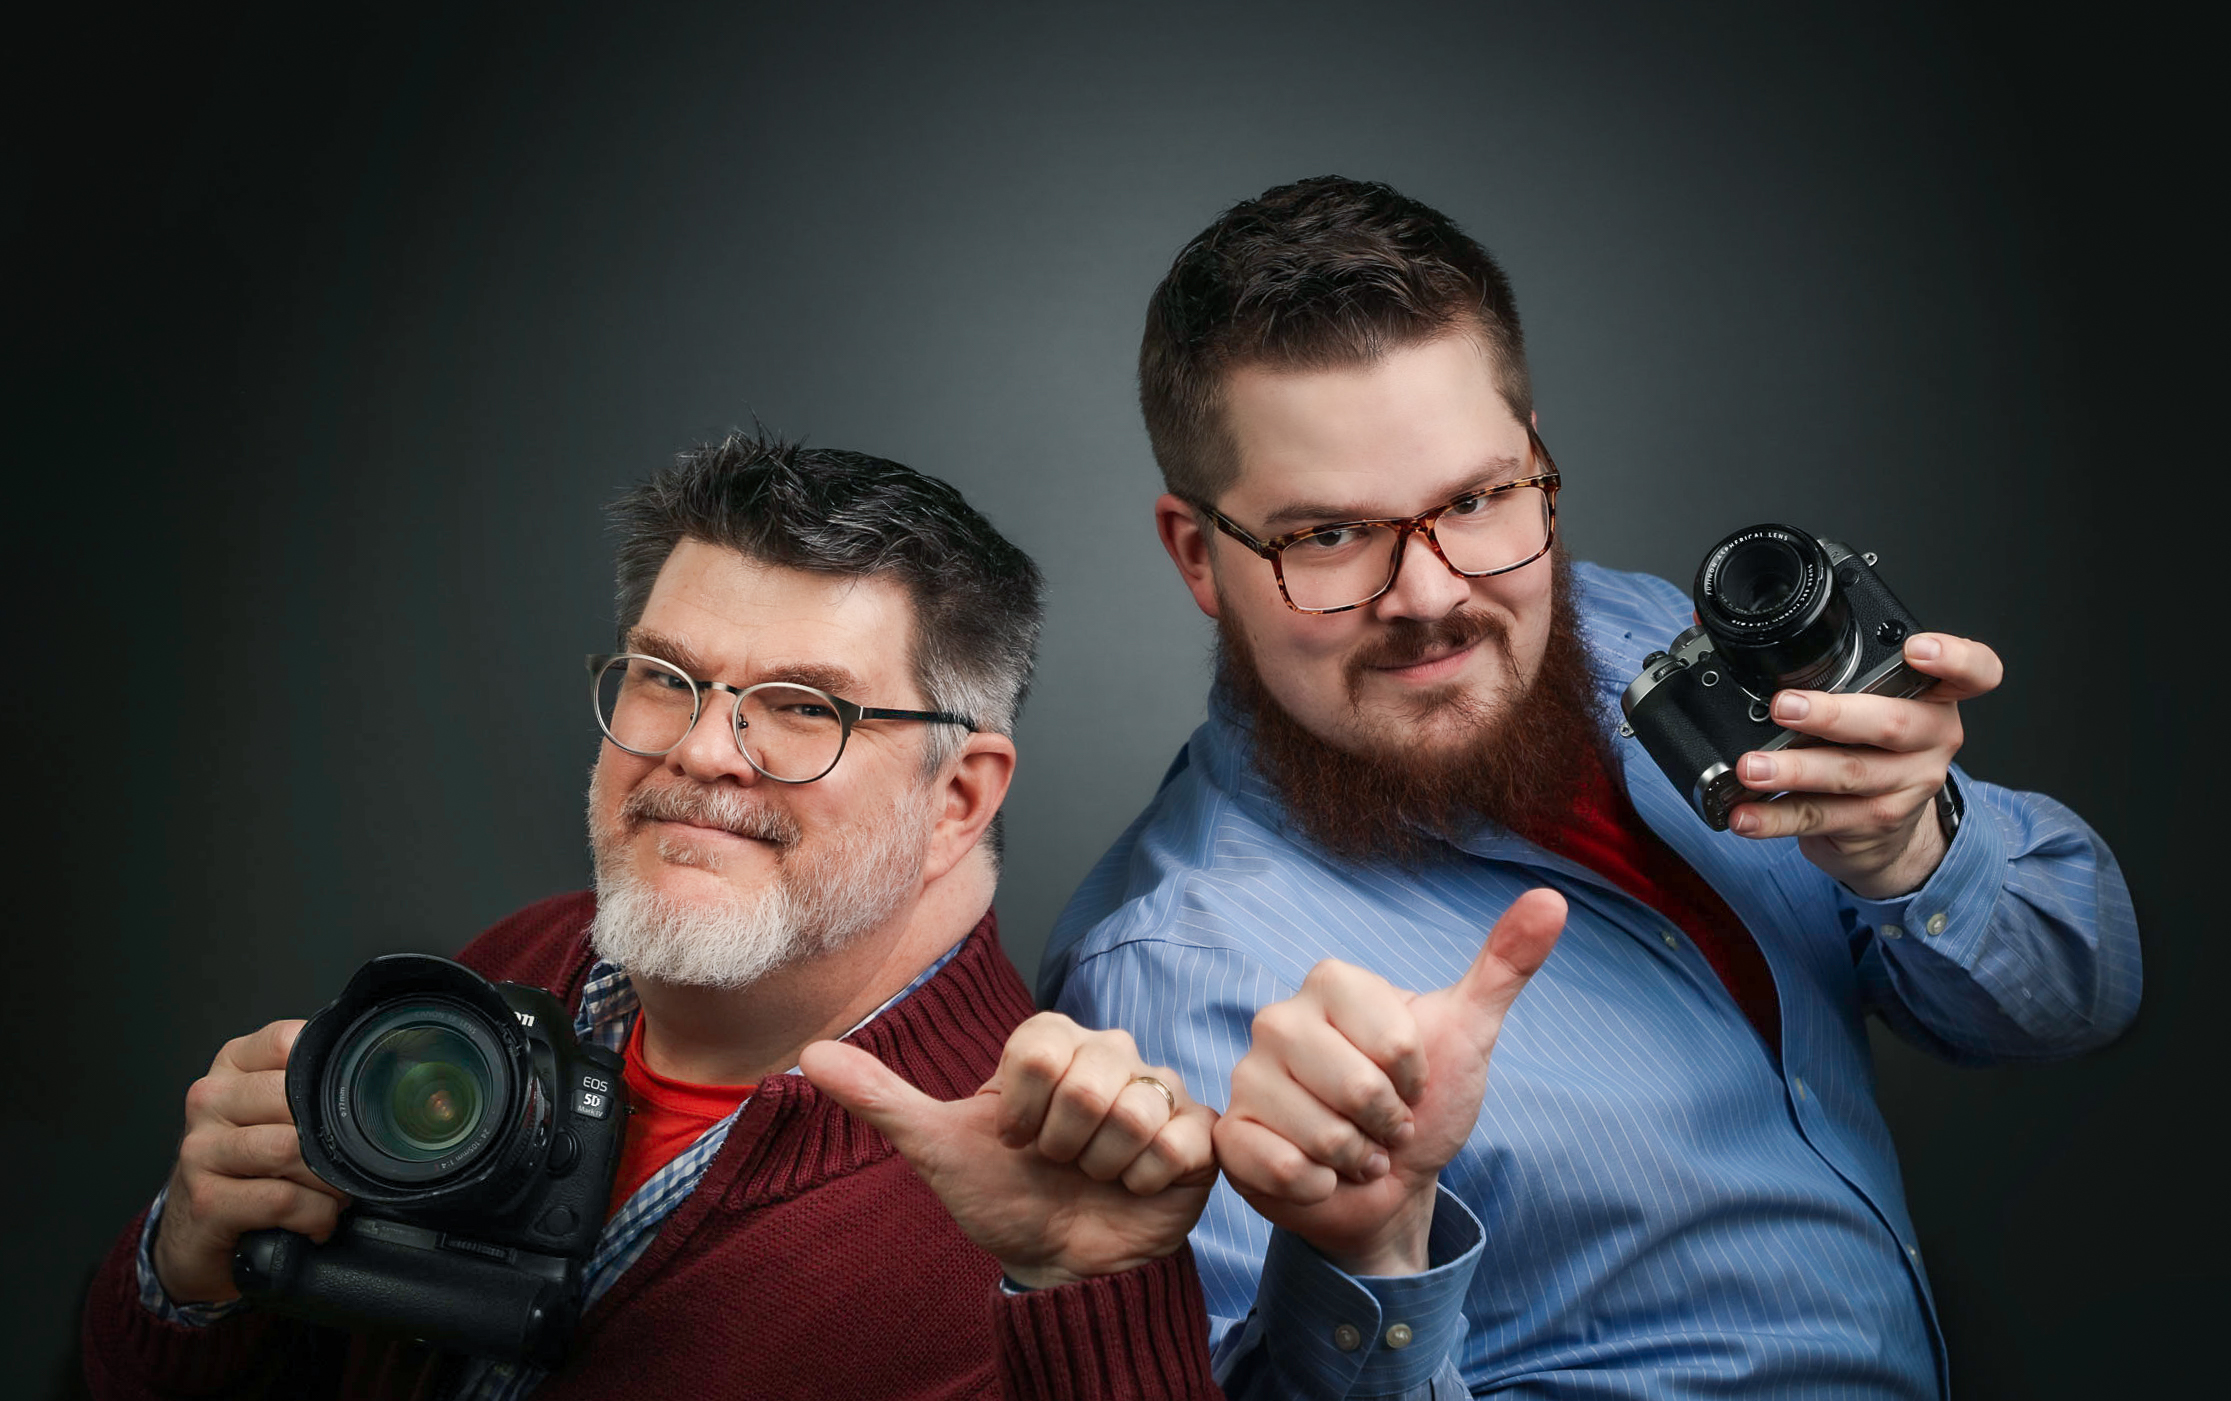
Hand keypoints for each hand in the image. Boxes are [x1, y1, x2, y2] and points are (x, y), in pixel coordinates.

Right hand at [152, 1020, 350, 1303]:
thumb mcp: (273, 1113)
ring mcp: (201, 1150)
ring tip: (335, 1194)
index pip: (286, 1042)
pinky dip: (315, 1214)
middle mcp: (210, 1100)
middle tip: (348, 1162)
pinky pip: (282, 1199)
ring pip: (289, 1149)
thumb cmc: (249, 1166)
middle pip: (293, 1099)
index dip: (330, 1071)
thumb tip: (377, 1077)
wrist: (194, 1230)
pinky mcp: (206, 1200)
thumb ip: (308, 1086)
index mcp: (232, 1067)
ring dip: (328, 1180)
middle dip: (333, 1137)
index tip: (354, 1099)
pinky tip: (316, 1221)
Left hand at [799, 1016, 1217, 1289]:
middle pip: (1087, 1080)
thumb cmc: (1004, 1198)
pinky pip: (1172, 1144)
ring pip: (1131, 1113)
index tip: (1014, 1137)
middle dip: (1059, 1142)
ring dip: (1099, 1167)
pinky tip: (1131, 1187)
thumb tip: (806, 1055)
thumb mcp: (937, 1149)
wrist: (1062, 1263)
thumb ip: (881, 1098)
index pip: (1038, 1048)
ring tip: (1092, 1176)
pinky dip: (1141, 1182)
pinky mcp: (1198, 1132)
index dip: (1019, 1109)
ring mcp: (1159, 1089)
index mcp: (1053, 1043)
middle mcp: (1111, 1053)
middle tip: (1056, 1162)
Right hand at [1212, 888, 1563, 1276]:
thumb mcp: (1469, 1033)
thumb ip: (1505, 965)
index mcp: (1331, 984)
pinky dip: (1320, 1186)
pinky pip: (1284, 1168)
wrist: (1388, 1183)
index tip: (1413, 1080)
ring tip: (1355, 1150)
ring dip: (1357, 1161)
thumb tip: (1551, 900)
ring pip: (1321, 1135)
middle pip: (1355, 1089)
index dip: (1417, 1076)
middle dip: (1389, 1125)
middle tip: (1385, 1124)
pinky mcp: (1231, 1135)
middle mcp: (1278, 1021)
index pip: (1393, 1040)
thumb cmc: (1425, 1103)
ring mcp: (1247, 1076)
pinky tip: (1320, 1175)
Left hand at [1728, 632, 2002, 898]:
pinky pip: (1820, 818)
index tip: (1916, 649)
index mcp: (1935, 697)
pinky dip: (1775, 817)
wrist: (1887, 834)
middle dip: (1834, 715)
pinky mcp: (1874, 824)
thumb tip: (1715, 629)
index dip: (1954, 658)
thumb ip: (1821, 670)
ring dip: (1794, 770)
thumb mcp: (1865, 702)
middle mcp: (1930, 739)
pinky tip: (1745, 815)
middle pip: (1893, 724)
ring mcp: (1906, 786)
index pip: (1973, 672)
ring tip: (1751, 767)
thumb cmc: (1870, 749)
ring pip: (1850, 775)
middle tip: (1786, 707)